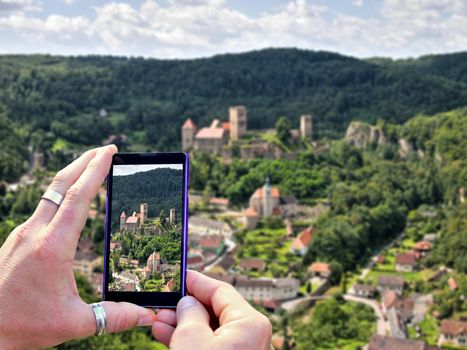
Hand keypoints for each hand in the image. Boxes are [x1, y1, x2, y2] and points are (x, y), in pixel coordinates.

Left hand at [0, 145, 154, 349]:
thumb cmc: (23, 327)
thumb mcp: (73, 323)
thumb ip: (114, 317)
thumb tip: (146, 315)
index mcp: (52, 246)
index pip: (78, 197)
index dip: (96, 170)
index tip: (110, 152)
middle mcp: (35, 233)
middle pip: (61, 183)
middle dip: (85, 160)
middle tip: (107, 149)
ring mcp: (23, 234)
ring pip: (50, 193)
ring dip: (72, 175)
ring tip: (92, 167)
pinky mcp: (17, 240)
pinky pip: (43, 206)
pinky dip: (61, 193)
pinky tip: (70, 200)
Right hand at [153, 270, 271, 349]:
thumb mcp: (192, 340)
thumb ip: (189, 314)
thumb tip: (188, 303)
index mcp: (250, 322)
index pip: (221, 290)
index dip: (196, 281)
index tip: (179, 275)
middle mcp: (251, 335)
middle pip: (215, 309)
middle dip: (186, 306)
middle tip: (163, 302)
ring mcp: (243, 349)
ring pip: (210, 329)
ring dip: (184, 324)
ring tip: (159, 321)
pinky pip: (211, 345)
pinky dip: (191, 340)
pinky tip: (166, 335)